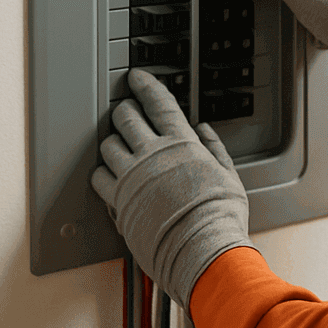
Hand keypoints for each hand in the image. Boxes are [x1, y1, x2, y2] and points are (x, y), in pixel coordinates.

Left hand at [92, 69, 253, 308]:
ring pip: (108, 144)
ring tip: (119, 146)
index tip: (137, 78)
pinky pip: (98, 177)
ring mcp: (132, 176)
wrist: (201, 249)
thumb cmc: (219, 218)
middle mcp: (153, 154)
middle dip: (125, 111)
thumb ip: (214, 149)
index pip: (158, 102)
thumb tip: (205, 131)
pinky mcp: (118, 200)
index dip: (145, 85)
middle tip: (127, 114)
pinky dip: (103, 173)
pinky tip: (111, 175)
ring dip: (113, 141)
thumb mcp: (229, 176)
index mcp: (182, 143)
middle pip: (126, 117)